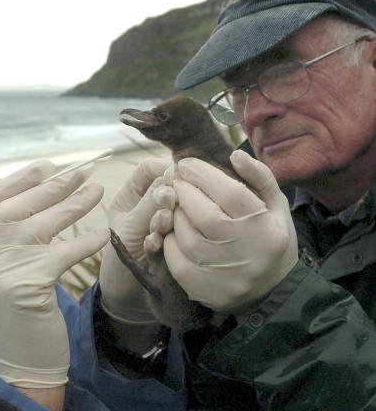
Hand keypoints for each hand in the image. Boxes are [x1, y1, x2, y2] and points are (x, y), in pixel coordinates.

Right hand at [0, 160, 108, 387]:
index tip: (47, 166)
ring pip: (43, 224)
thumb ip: (2, 236)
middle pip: (19, 207)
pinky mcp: (26, 285)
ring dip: (75, 204)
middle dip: (55, 186)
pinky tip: (102, 232)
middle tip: (84, 171)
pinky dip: (86, 240)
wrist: (17, 364)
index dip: (19, 180)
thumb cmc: (13, 312)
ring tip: (97, 189)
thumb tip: (35, 190)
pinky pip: (64, 252)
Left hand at [99, 157, 171, 323]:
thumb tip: (171, 176)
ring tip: (158, 227)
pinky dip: (168, 235)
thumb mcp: (127, 227)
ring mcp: (167, 224)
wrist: (126, 301)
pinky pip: (181, 231)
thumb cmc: (117, 262)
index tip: (175, 176)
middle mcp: (151, 207)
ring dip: (169, 216)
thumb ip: (148, 203)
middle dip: (169, 195)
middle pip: (169, 186)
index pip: (150, 168)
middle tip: (169, 205)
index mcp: (132, 195)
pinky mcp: (180, 242)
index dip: (161, 168)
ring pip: (177, 208)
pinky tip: (155, 244)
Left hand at [164, 150, 297, 313]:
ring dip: (175, 214)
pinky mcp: (204, 291)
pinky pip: (175, 259)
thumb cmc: (270, 239)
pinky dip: (170, 240)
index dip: (202, 174)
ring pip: (185, 235)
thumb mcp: (276, 206)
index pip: (229, 193)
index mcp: (266, 229)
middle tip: (176, 181)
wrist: (273, 292)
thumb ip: (259, 177)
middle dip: (184, 191)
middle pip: (203, 213)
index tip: (186, 163)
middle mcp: (246, 253)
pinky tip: (175, 231)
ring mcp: (224, 275)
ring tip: (177, 205)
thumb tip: (235, 154)